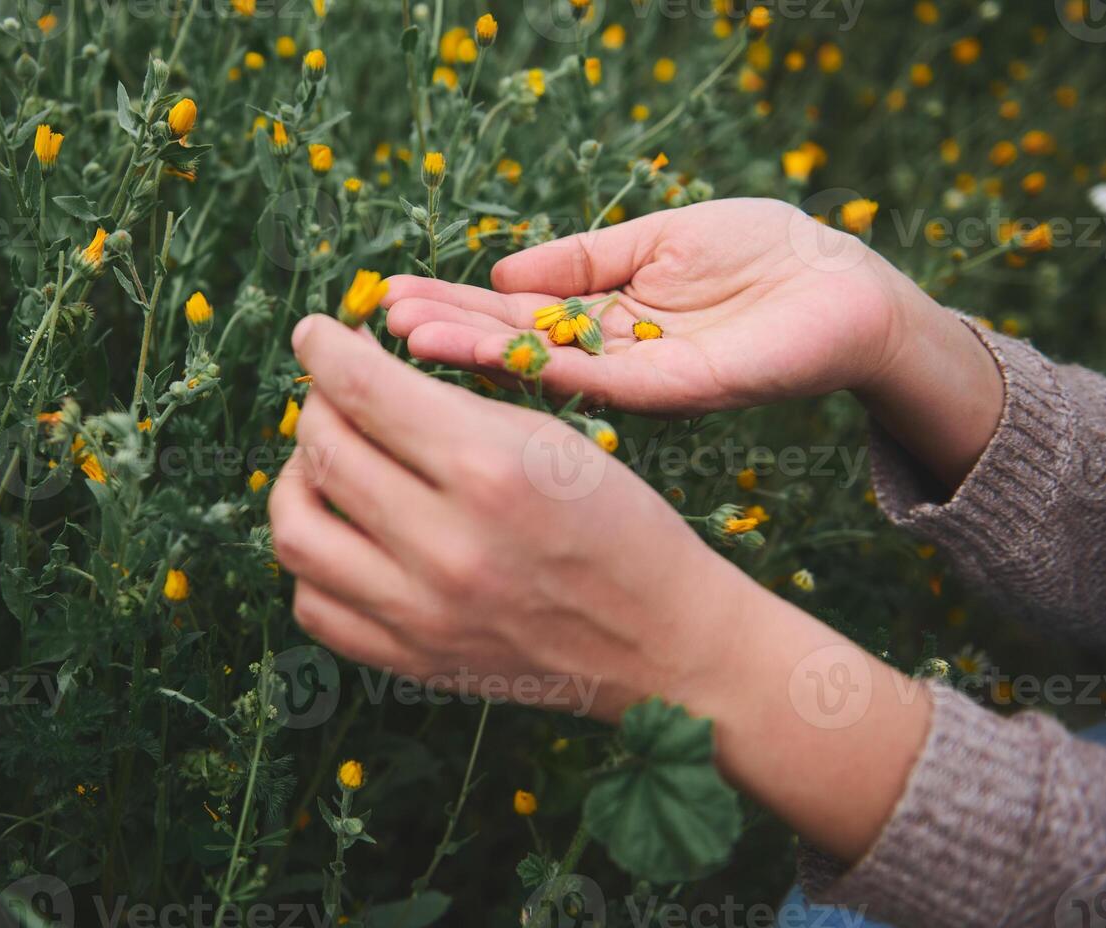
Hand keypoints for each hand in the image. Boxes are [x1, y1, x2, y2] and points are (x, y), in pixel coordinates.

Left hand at [270, 314, 759, 720]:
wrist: (660, 643)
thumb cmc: (618, 524)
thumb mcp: (550, 439)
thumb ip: (451, 405)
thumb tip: (359, 374)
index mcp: (490, 471)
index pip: (363, 390)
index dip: (323, 348)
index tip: (315, 333)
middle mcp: (445, 546)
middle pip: (324, 451)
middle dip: (318, 404)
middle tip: (336, 394)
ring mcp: (420, 614)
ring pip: (296, 533)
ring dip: (298, 482)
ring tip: (328, 464)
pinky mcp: (410, 660)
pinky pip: (313, 605)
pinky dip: (314, 562)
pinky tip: (344, 533)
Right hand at [384, 198, 917, 414]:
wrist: (849, 288)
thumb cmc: (765, 253)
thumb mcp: (658, 238)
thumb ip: (583, 257)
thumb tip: (501, 268)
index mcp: (602, 318)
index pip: (512, 312)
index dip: (455, 304)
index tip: (394, 296)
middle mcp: (606, 355)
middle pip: (510, 344)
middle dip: (445, 332)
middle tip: (378, 322)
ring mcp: (632, 377)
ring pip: (535, 368)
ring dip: (470, 354)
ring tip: (406, 338)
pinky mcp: (667, 389)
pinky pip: (587, 376)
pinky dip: (530, 363)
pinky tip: (480, 350)